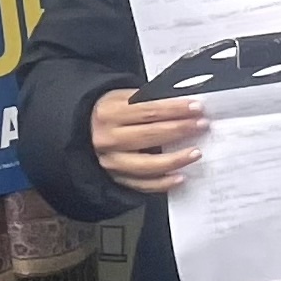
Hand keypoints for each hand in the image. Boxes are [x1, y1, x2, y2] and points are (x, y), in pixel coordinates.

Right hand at [92, 88, 208, 192]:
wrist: (79, 130)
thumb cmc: (107, 111)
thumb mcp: (121, 97)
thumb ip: (148, 100)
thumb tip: (181, 102)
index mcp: (111, 113)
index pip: (149, 110)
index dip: (175, 109)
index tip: (196, 107)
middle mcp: (109, 138)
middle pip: (150, 135)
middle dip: (180, 130)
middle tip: (201, 125)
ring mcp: (111, 161)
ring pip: (147, 164)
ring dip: (175, 159)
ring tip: (195, 152)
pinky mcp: (115, 178)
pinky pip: (141, 184)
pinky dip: (162, 183)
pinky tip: (179, 177)